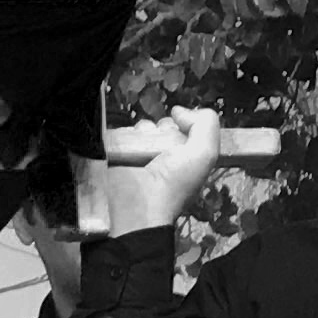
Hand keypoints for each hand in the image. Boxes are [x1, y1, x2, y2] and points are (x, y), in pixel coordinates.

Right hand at [103, 110, 220, 231]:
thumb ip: (205, 125)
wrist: (136, 208)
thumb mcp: (204, 155)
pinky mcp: (112, 158)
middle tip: (156, 144)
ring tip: (138, 147)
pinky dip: (120, 136)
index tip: (178, 131)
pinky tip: (124, 146)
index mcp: (182, 160)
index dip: (181, 124)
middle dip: (158, 128)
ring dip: (139, 133)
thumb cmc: (173, 182)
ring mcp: (135, 159)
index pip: (181, 130)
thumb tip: (178, 110)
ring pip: (137, 130)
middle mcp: (160, 159)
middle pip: (158, 127)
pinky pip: (116, 135)